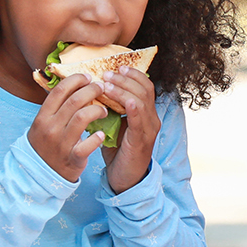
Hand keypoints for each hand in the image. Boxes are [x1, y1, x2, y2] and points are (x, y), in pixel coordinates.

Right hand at [29, 74, 108, 181]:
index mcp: (43, 116)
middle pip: (74, 101)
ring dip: (97, 110)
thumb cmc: (45, 144)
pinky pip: (88, 145)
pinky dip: (98, 138)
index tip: (87, 77)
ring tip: (104, 110)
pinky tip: (102, 134)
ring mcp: (61, 143)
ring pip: (82, 117)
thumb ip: (56, 107)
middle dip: (92, 90)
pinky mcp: (73, 158)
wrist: (39, 174)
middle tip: (101, 88)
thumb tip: (74, 85)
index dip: (76, 80)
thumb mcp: (43, 124)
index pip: (60, 90)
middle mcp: (51, 128)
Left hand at [98, 66, 159, 192]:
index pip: (145, 86)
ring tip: (106, 84)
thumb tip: (94, 89)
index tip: (116, 67)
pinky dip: (133, 107)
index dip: (133, 74)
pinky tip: (124, 100)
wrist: (124, 179)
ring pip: (141, 100)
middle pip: (145, 89)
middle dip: (125, 78)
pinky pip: (140, 119)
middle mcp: (152, 118)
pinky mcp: (142, 140)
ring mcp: (149, 129)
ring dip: (123, 89)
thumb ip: (111, 108)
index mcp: (146, 113)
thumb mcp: (115, 125)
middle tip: (106, 74)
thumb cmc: (118, 151)